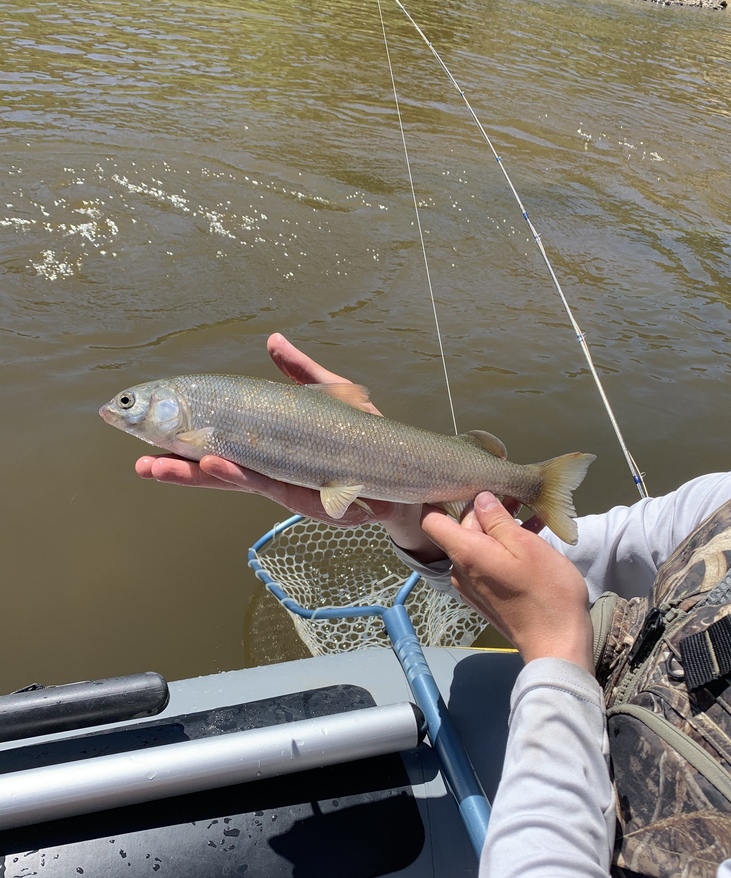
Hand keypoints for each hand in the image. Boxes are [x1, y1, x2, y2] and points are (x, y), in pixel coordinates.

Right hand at [134, 333, 441, 548]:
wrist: (407, 475)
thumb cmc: (366, 437)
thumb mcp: (331, 394)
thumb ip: (300, 371)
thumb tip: (272, 340)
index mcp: (269, 449)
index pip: (216, 446)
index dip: (184, 442)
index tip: (147, 434)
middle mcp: (273, 472)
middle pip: (216, 471)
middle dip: (177, 468)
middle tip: (140, 463)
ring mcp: (289, 488)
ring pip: (235, 482)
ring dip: (198, 474)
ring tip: (164, 463)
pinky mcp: (311, 500)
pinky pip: (271, 485)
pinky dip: (243, 476)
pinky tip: (216, 464)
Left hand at [421, 493, 592, 670]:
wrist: (557, 643)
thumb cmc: (545, 591)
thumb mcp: (526, 545)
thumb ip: (498, 520)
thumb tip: (480, 498)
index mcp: (465, 554)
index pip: (431, 520)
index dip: (441, 498)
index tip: (463, 483)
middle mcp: (460, 571)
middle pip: (460, 529)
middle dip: (484, 511)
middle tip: (514, 494)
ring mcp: (472, 586)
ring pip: (478, 545)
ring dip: (499, 528)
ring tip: (529, 512)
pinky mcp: (486, 597)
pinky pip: (487, 563)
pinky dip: (503, 548)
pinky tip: (531, 536)